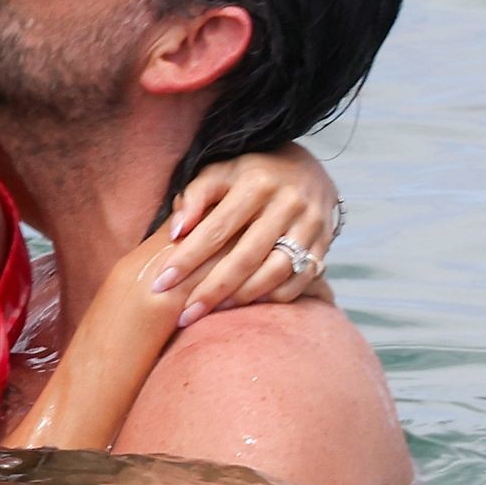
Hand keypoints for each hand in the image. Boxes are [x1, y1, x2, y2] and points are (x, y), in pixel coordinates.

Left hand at [150, 144, 340, 325]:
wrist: (305, 168)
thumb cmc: (250, 174)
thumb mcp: (221, 171)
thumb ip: (195, 196)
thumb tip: (176, 231)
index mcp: (256, 183)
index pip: (216, 228)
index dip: (187, 258)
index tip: (161, 283)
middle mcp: (287, 203)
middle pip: (245, 257)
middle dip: (211, 290)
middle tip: (184, 316)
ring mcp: (310, 225)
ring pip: (275, 272)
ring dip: (242, 298)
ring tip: (213, 311)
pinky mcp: (324, 243)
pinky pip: (300, 280)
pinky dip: (274, 296)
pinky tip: (248, 304)